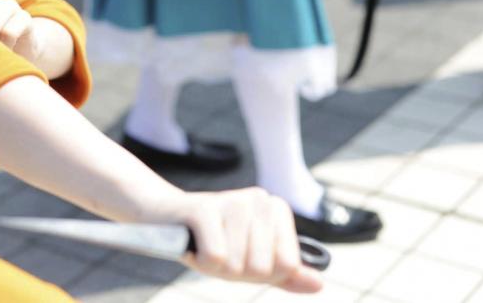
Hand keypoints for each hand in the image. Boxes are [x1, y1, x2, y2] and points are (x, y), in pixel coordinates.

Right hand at [171, 188, 321, 292]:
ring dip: (215, 266)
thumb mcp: (251, 260)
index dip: (262, 272)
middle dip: (236, 270)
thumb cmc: (211, 240)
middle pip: (263, 268)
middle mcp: (258, 199)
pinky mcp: (203, 207)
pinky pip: (216, 257)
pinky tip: (192, 244)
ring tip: (204, 245)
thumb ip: (285, 273)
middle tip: (219, 250)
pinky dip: (201, 261)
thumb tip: (319, 283)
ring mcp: (232, 200)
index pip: (288, 265)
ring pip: (238, 265)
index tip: (242, 254)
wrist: (163, 218)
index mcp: (275, 209)